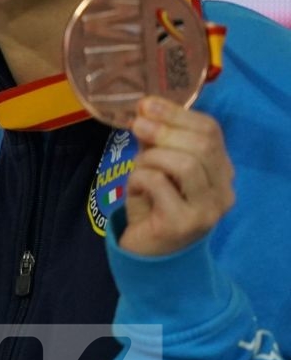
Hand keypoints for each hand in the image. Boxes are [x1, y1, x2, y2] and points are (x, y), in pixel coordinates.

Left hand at [119, 97, 235, 256]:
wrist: (149, 255)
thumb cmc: (154, 207)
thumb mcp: (156, 168)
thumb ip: (156, 142)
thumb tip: (145, 110)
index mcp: (221, 172)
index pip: (211, 131)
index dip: (178, 113)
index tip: (147, 104)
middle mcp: (223, 191)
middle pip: (202, 145)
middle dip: (164, 129)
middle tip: (136, 124)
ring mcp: (207, 210)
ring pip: (185, 163)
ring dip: (152, 157)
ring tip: (137, 167)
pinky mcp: (183, 223)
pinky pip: (159, 183)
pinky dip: (140, 178)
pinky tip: (136, 189)